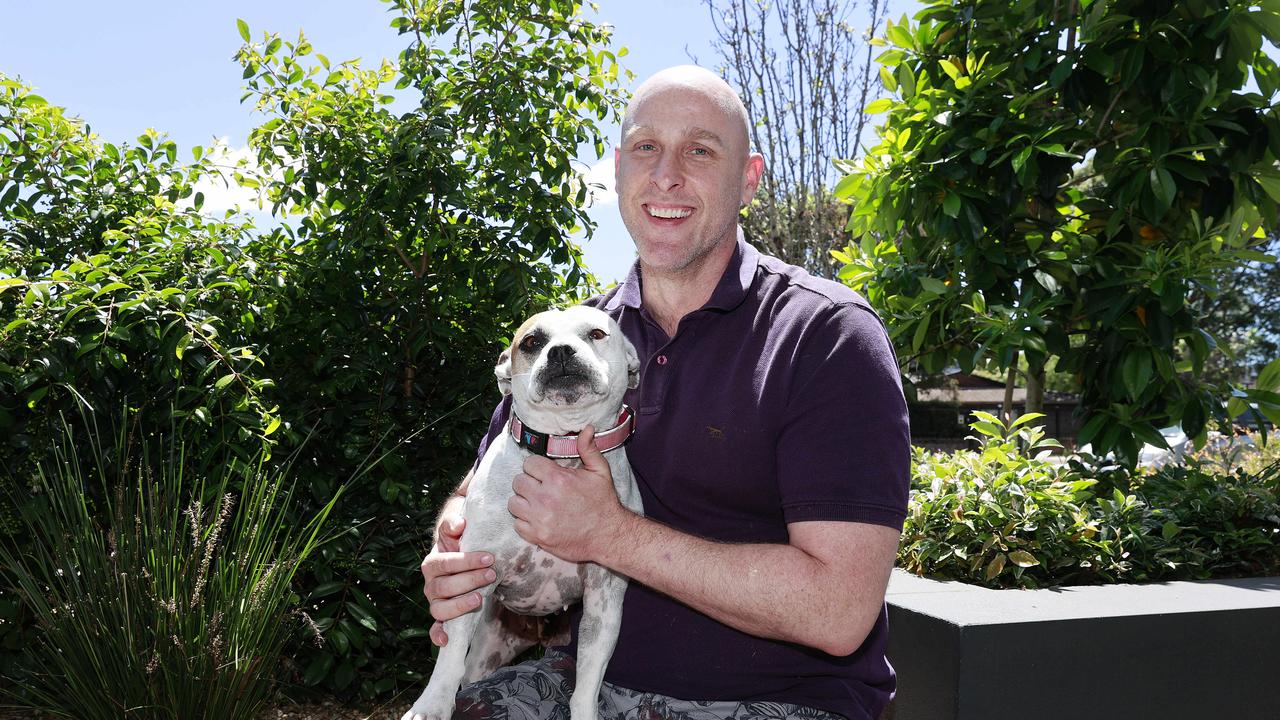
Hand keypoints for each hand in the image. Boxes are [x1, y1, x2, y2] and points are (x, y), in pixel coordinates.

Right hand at [419, 508, 495, 645]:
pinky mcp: (442, 617)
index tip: (489, 558)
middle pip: (444, 587)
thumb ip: (453, 524)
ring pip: (440, 608)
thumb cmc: (460, 545)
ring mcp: (435, 602)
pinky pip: (436, 628)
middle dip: (469, 581)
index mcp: (432, 564)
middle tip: (491, 574)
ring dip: (459, 605)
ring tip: (480, 598)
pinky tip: (446, 640)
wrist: (462, 559)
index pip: (445, 563)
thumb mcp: (457, 531)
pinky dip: (438, 635)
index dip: (466, 561)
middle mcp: (430, 585)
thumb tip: (458, 524)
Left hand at [508, 426, 630, 562]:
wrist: (609, 536)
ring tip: (537, 503)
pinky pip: (517, 524)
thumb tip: (586, 428)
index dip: (537, 467)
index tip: (544, 473)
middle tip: (540, 488)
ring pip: (513, 503)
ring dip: (524, 502)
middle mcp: (545, 498)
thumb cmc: (604, 502)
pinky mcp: (538, 536)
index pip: (529, 464)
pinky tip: (538, 518)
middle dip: (528, 483)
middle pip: (517, 482)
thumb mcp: (600, 472)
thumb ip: (588, 449)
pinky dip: (525, 522)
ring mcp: (539, 519)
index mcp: (558, 479)